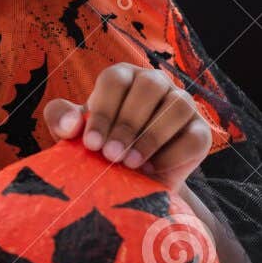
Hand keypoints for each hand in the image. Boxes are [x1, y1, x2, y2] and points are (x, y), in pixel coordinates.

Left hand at [44, 63, 211, 190]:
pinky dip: (173, 155)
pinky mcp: (200, 131)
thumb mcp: (72, 135)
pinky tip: (152, 170)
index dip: (103, 111)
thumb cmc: (97, 150)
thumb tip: (73, 122)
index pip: (115, 79)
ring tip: (131, 164)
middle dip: (128, 124)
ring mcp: (182, 105)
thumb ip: (61, 120)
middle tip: (111, 156)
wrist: (129, 185)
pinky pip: (194, 136)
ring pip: (177, 106)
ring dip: (151, 137)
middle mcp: (155, 83)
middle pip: (149, 87)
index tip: (92, 144)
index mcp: (123, 77)